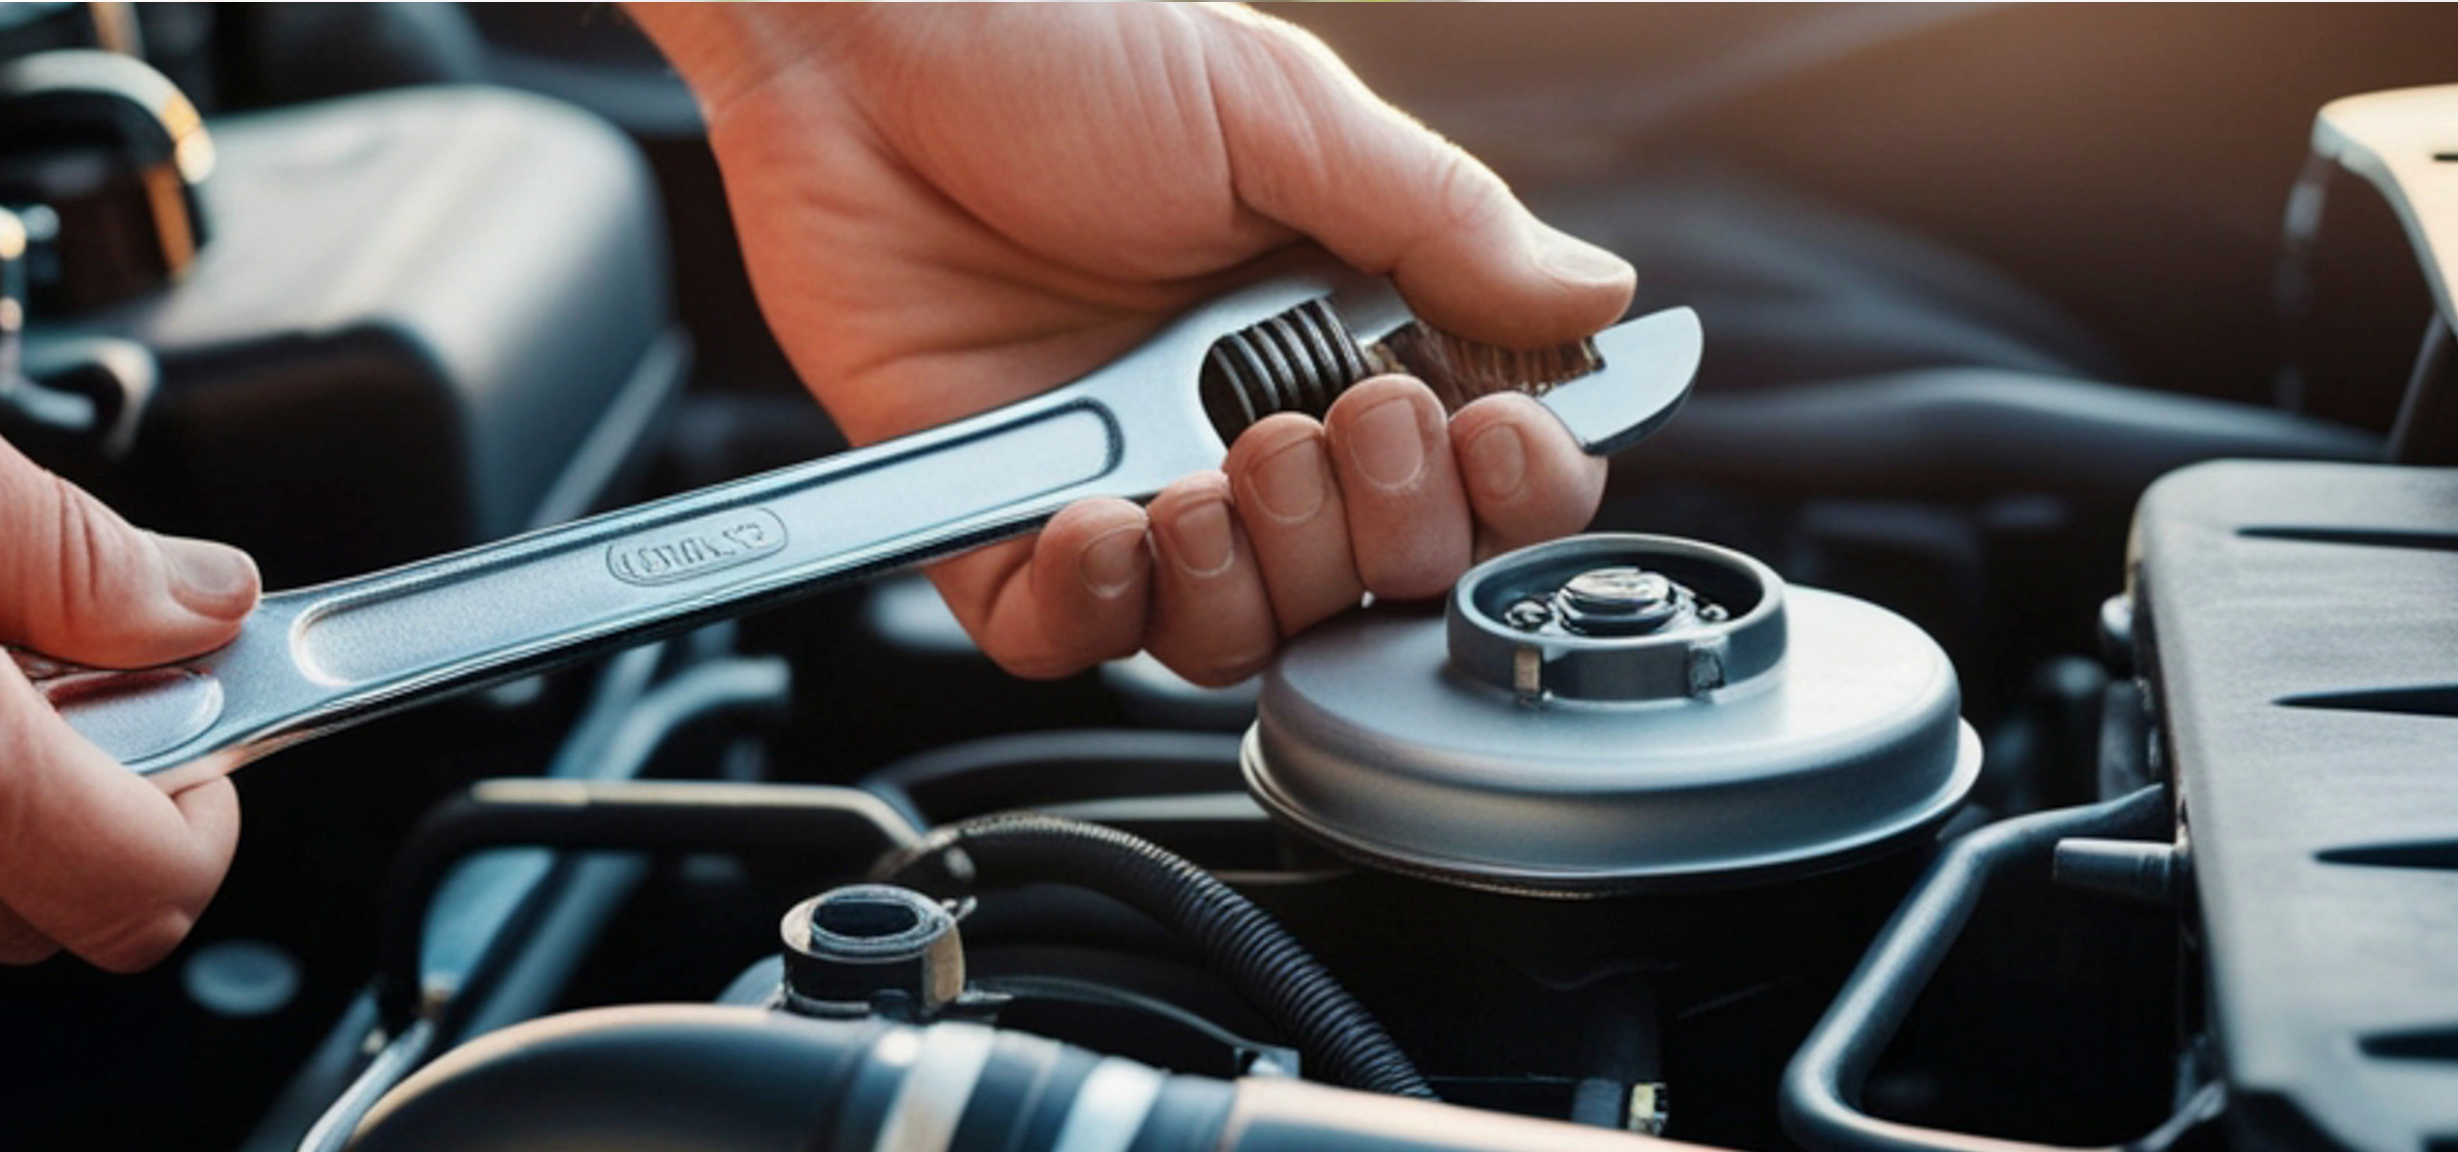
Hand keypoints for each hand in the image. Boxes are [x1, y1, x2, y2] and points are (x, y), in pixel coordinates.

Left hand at [633, 4, 1636, 683]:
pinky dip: (1099, 612)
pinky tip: (1104, 526)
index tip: (1493, 441)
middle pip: (1365, 580)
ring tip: (1210, 482)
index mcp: (1335, 324)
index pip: (1470, 468)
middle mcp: (1236, 416)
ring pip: (1229, 632)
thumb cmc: (1052, 43)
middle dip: (1372, 535)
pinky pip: (1066, 636)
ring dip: (1247, 584)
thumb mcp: (1277, 113)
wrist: (859, 41)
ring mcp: (1120, 473)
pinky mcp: (995, 515)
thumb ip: (1439, 224)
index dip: (1503, 489)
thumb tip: (1598, 302)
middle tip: (1322, 431)